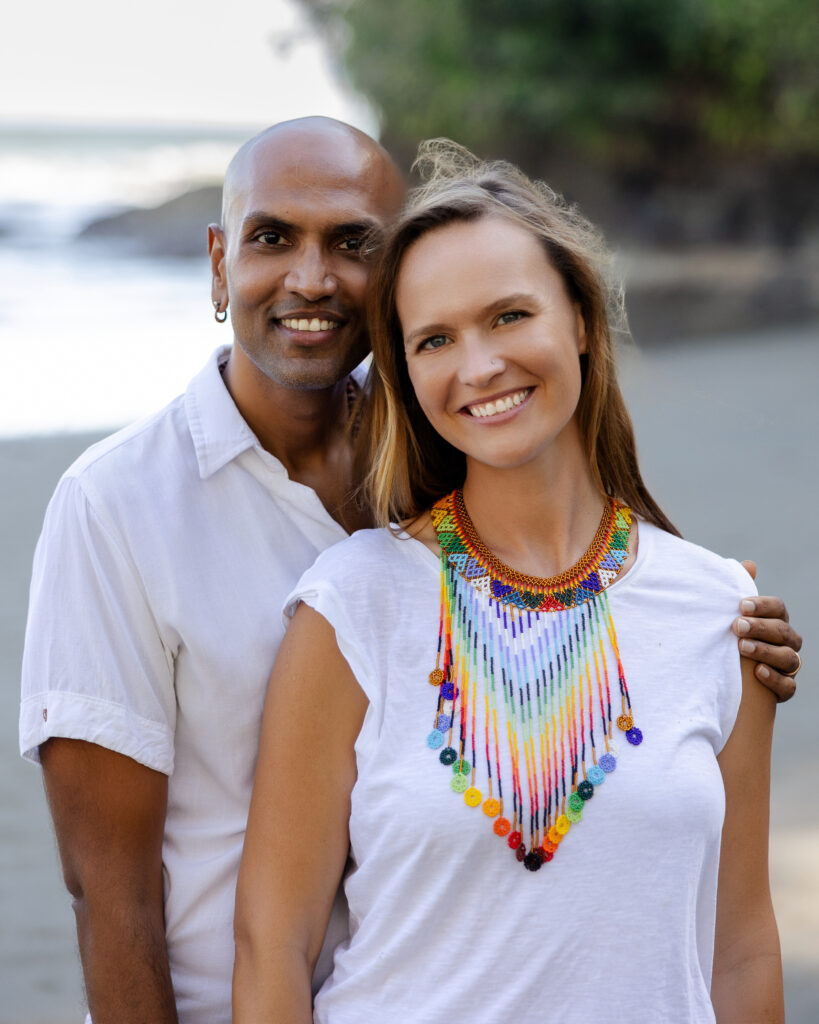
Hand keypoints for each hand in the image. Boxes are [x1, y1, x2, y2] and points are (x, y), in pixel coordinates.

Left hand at [733, 560, 802, 701]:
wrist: (723, 674)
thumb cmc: (728, 636)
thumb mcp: (729, 614)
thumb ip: (738, 590)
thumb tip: (749, 565)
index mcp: (775, 620)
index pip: (778, 608)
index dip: (762, 606)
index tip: (741, 605)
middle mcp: (786, 642)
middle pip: (783, 631)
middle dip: (761, 627)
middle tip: (737, 626)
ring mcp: (786, 666)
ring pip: (788, 658)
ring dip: (765, 651)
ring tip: (742, 647)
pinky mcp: (783, 689)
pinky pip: (788, 687)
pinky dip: (774, 679)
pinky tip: (757, 672)